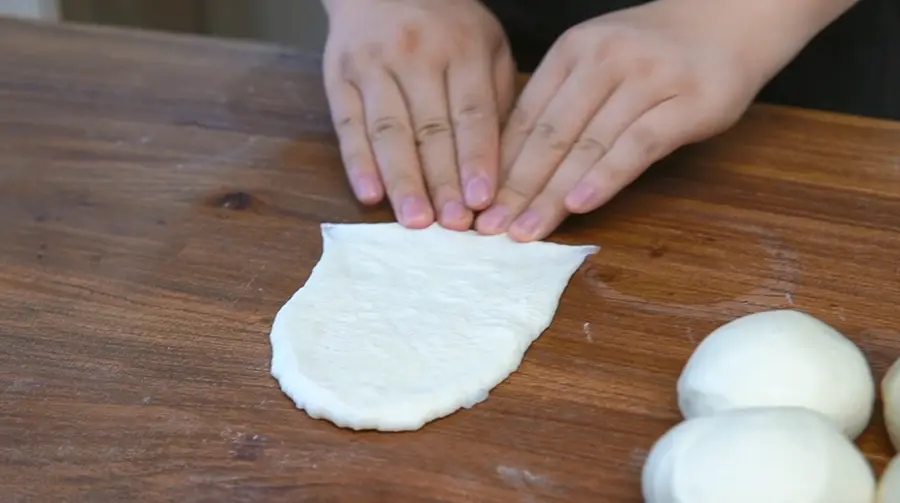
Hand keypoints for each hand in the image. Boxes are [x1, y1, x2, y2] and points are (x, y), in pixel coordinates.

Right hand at [322, 0, 515, 229]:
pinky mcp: (338, 77)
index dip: (476, 159)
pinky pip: (348, 126)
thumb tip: (502, 165)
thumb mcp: (487, 44)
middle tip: (453, 226)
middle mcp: (416, 56)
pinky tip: (371, 195)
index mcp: (462, 48)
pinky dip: (358, 163)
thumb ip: (497, 98)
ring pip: (389, 133)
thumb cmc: (447, 25)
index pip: (472, 113)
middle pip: (431, 129)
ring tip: (415, 222)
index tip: (483, 201)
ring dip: (403, 181)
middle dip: (443, 182)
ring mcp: (372, 66)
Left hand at [475, 0, 762, 241]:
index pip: (526, 116)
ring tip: (527, 230)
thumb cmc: (653, 52)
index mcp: (572, 51)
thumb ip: (560, 103)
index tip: (478, 205)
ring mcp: (647, 78)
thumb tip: (510, 165)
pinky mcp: (688, 103)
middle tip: (492, 228)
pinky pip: (638, 145)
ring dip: (553, 193)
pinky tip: (582, 205)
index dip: (499, 165)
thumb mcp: (596, 61)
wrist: (730, 17)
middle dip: (517, 187)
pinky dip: (607, 176)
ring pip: (588, 144)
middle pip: (550, 134)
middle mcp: (604, 59)